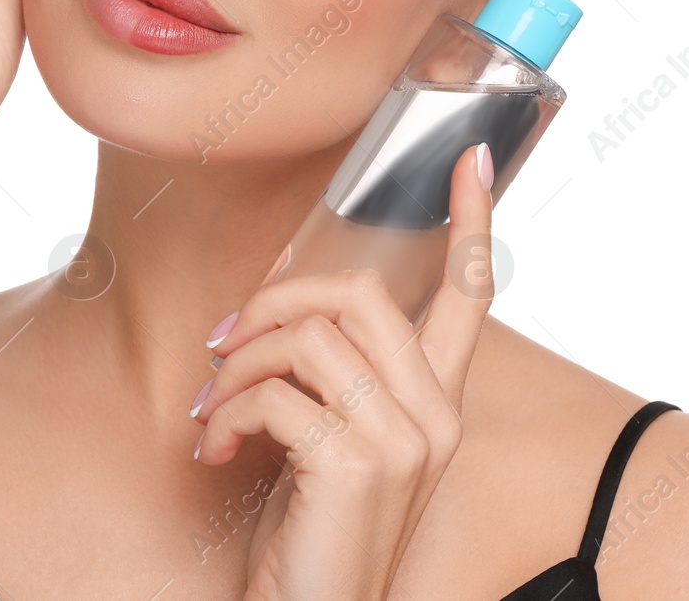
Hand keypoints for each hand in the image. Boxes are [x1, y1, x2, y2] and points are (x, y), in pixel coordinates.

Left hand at [193, 143, 496, 600]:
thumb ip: (336, 377)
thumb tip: (283, 311)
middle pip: (362, 293)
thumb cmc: (313, 531)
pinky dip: (227, 416)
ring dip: (239, 367)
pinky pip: (275, 394)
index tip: (473, 158)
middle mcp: (437, 415)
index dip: (472, 221)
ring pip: (310, 337)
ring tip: (215, 410)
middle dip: (278, 299)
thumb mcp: (334, 441)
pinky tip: (217, 451)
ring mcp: (404, 440)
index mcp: (438, 402)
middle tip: (228, 339)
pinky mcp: (357, 463)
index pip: (470, 294)